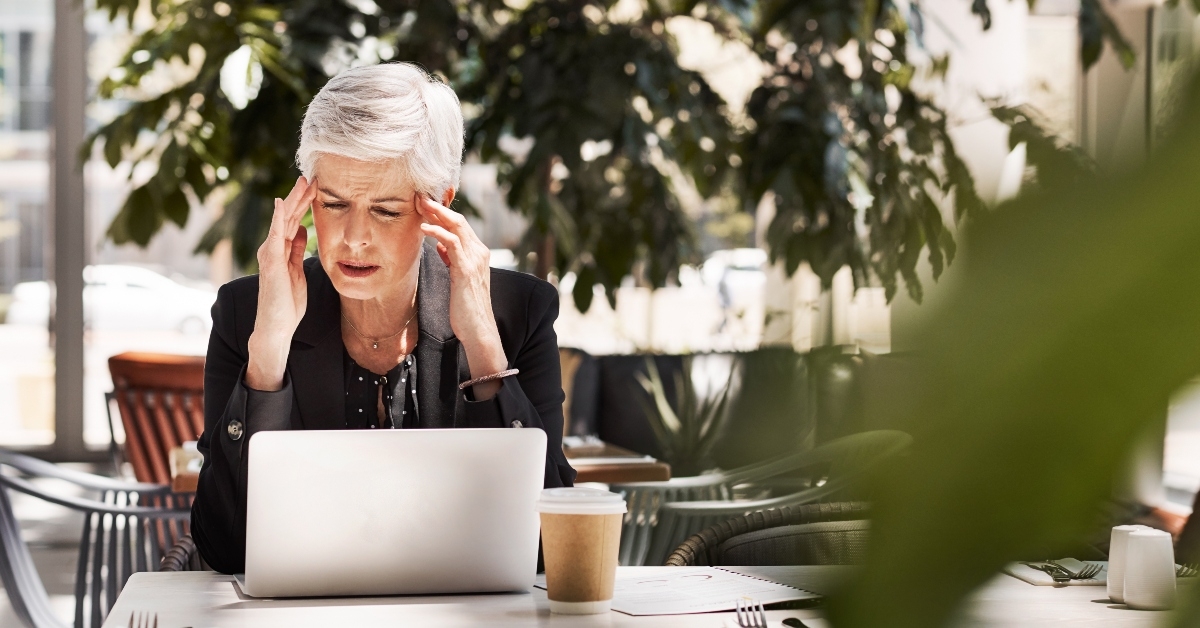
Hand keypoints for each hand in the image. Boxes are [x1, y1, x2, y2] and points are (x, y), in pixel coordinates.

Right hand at [246, 176, 315, 390]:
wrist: (277, 325)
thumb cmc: (287, 302)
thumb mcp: (297, 270)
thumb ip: (297, 249)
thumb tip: (302, 229)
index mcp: (282, 249)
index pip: (294, 220)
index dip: (304, 203)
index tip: (317, 187)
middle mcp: (273, 247)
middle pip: (287, 215)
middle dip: (299, 196)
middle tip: (311, 176)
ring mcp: (270, 253)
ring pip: (281, 220)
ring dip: (292, 200)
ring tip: (302, 182)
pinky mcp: (270, 261)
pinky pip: (274, 235)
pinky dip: (277, 218)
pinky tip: (281, 204)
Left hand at [417, 195, 507, 398]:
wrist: (479, 330)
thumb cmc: (467, 308)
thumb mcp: (458, 279)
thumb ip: (452, 259)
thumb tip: (440, 245)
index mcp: (478, 254)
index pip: (460, 225)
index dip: (442, 212)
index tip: (424, 204)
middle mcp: (479, 253)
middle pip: (458, 220)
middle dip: (438, 207)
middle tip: (418, 196)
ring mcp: (475, 260)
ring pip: (457, 226)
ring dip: (437, 213)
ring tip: (419, 204)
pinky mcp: (467, 270)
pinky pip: (452, 243)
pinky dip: (438, 232)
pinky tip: (424, 228)